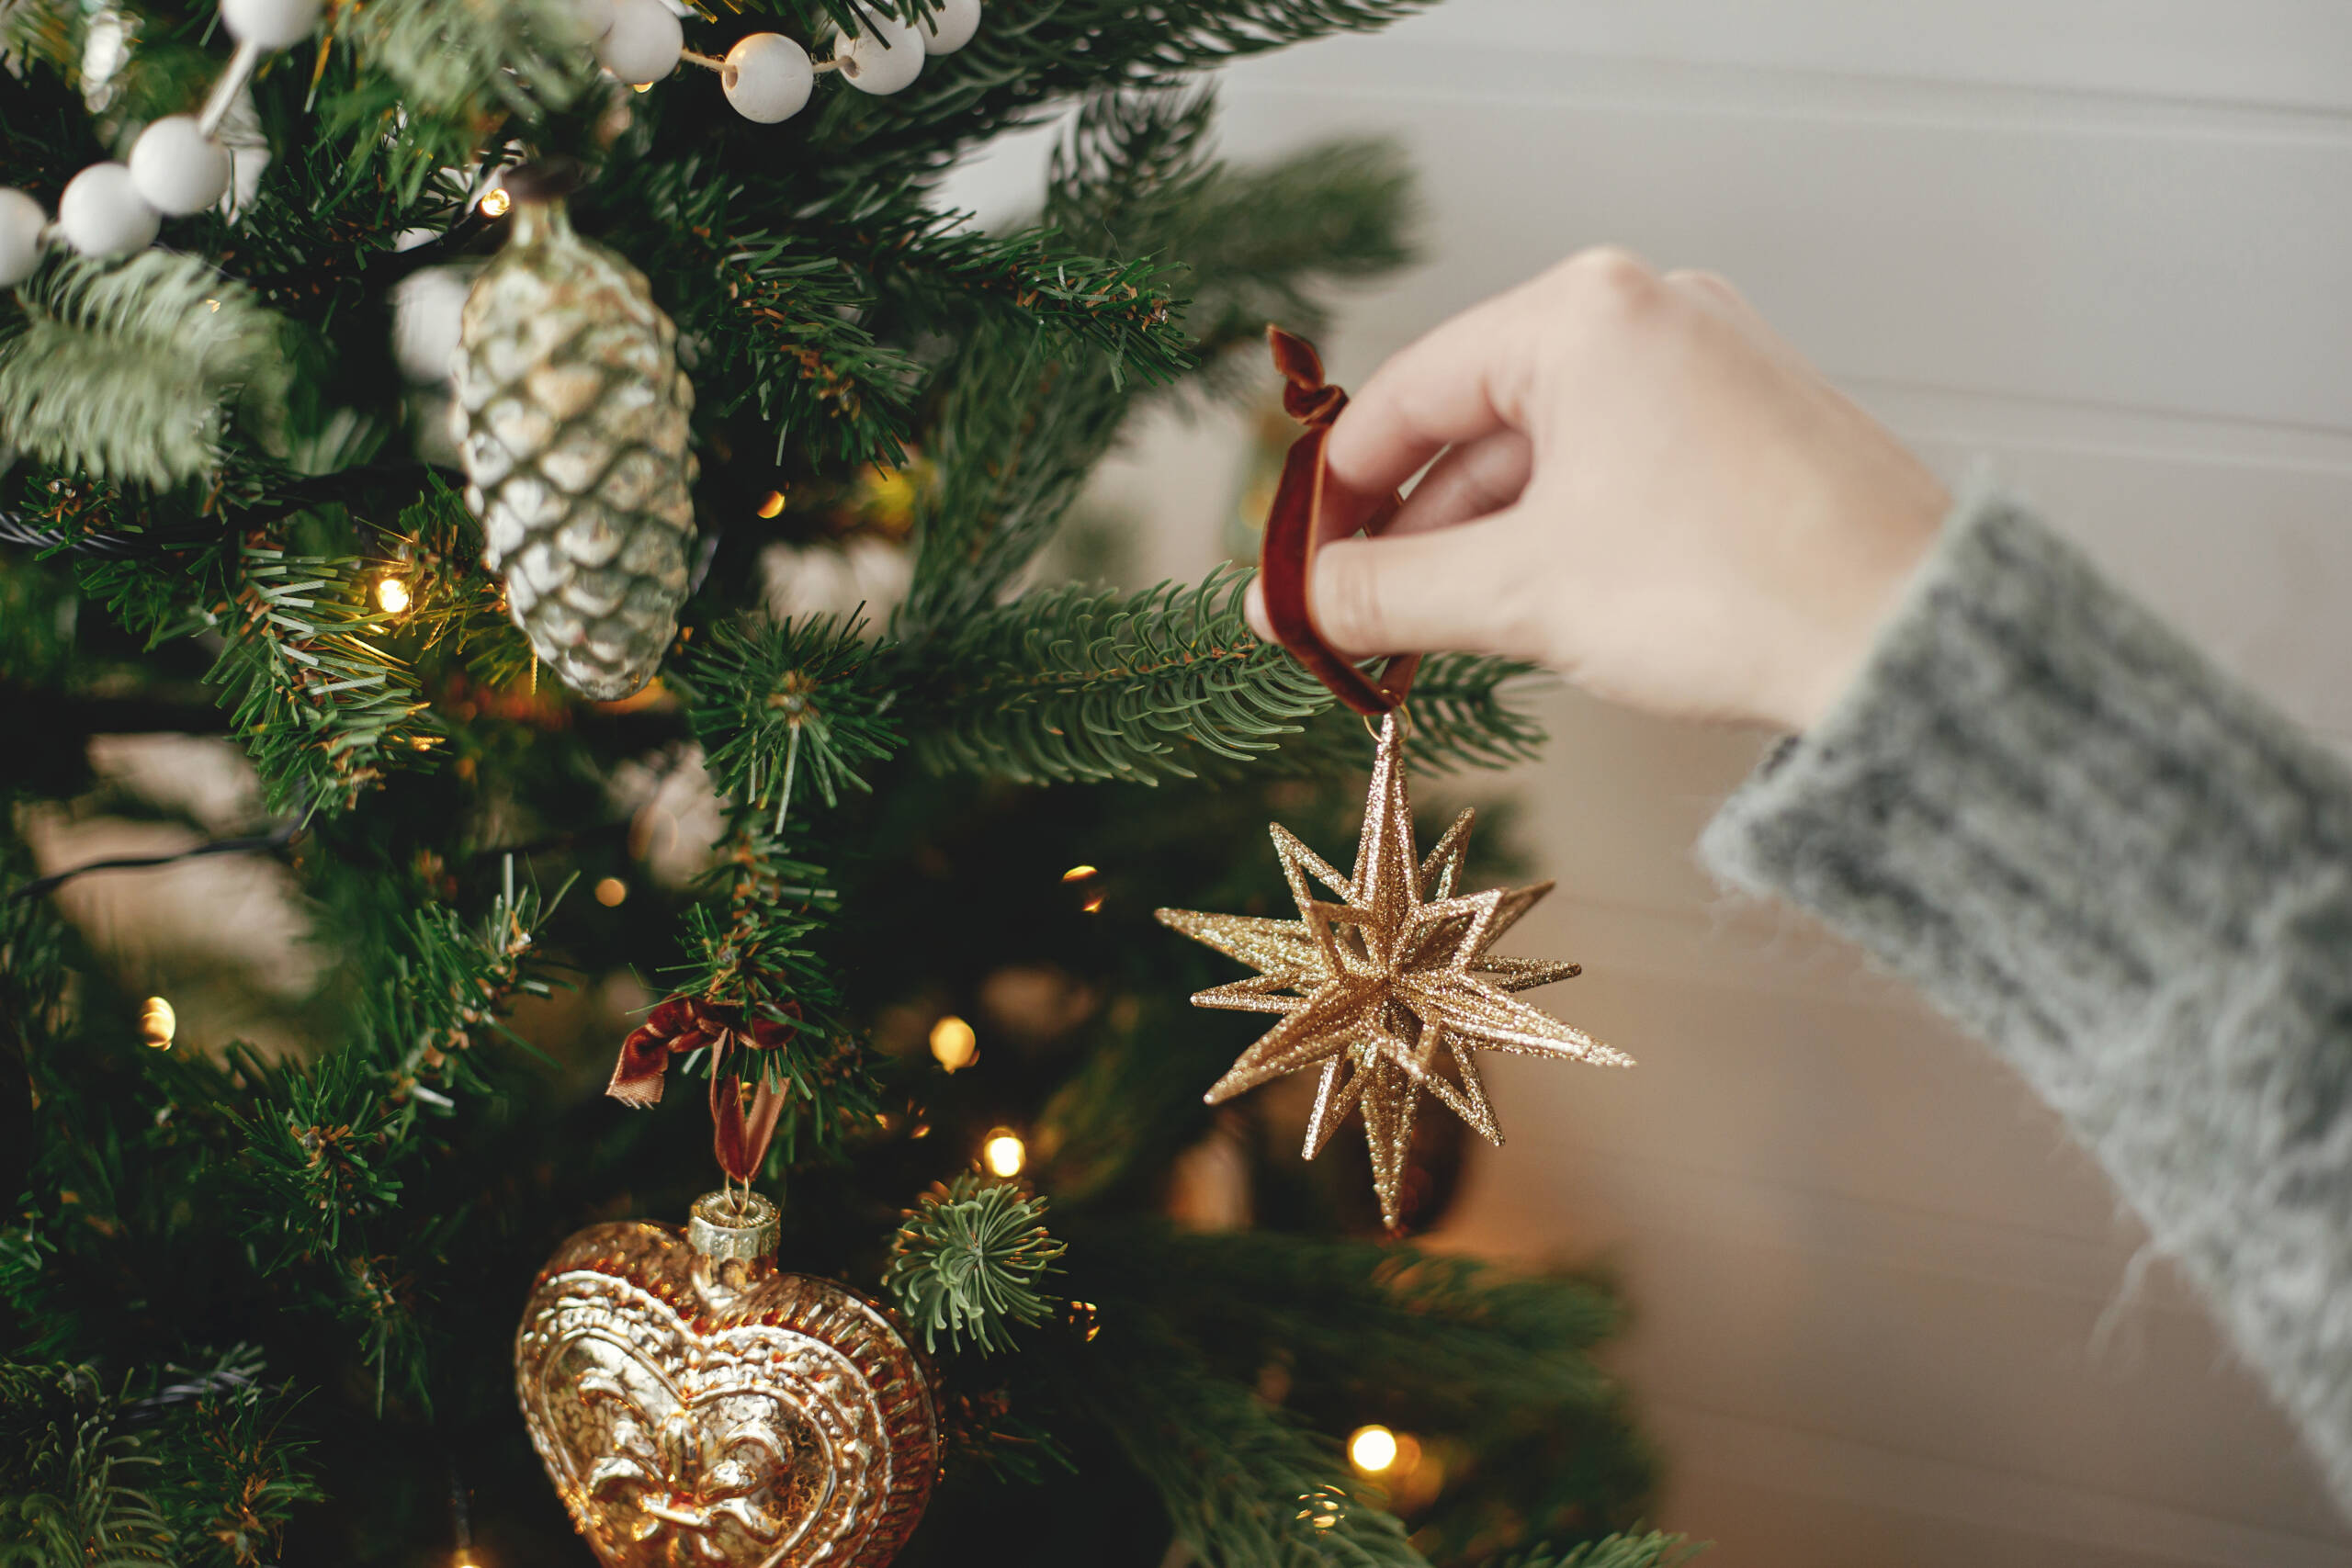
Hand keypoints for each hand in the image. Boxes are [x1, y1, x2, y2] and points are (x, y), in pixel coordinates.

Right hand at [1244, 248, 1949, 731]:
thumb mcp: (1521, 591)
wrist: (1912, 641)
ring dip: (1485, 544)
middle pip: (1477, 423)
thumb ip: (1383, 590)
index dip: (1332, 496)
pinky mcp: (1751, 422)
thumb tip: (1286, 604)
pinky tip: (1536, 610)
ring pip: (1549, 454)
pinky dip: (1561, 534)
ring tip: (1440, 637)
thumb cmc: (1726, 591)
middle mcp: (1648, 310)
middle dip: (1412, 532)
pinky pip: (1617, 467)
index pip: (1406, 395)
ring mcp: (1709, 362)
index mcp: (1582, 313)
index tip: (1294, 574)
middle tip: (1356, 624)